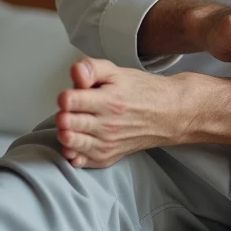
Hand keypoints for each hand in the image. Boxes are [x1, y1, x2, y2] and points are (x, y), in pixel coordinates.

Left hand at [55, 58, 188, 168]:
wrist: (167, 114)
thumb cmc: (141, 92)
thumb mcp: (117, 72)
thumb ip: (92, 68)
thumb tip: (76, 72)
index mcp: (109, 101)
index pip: (74, 101)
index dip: (65, 98)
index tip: (66, 97)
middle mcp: (108, 125)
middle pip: (70, 124)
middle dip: (63, 116)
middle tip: (66, 111)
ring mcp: (107, 144)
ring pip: (72, 143)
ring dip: (65, 135)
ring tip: (68, 126)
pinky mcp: (107, 157)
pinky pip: (82, 161)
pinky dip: (73, 154)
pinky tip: (73, 143)